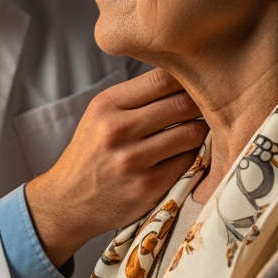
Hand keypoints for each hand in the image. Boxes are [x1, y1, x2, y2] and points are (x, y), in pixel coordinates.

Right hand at [25, 69, 206, 267]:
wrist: (68, 201)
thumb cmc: (92, 153)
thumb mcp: (100, 116)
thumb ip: (136, 97)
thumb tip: (184, 76)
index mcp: (105, 105)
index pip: (162, 78)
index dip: (188, 78)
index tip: (197, 84)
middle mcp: (117, 130)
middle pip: (182, 104)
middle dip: (201, 105)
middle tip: (209, 108)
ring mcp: (132, 160)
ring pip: (192, 133)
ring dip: (200, 132)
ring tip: (196, 132)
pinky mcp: (147, 187)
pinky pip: (189, 162)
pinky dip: (193, 158)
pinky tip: (185, 157)